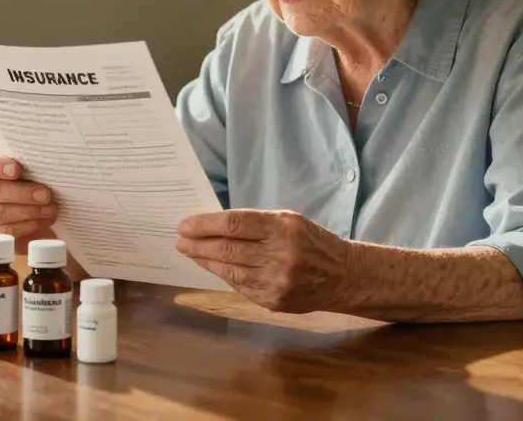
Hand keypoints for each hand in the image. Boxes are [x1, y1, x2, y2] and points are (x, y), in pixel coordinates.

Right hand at [0, 149, 58, 238]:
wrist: (31, 212)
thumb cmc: (29, 183)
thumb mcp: (29, 170)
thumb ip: (31, 166)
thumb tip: (49, 170)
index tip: (16, 170)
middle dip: (22, 193)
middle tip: (45, 195)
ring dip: (29, 211)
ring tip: (50, 209)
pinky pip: (6, 230)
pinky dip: (28, 225)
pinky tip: (44, 220)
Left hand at [175, 209, 354, 312]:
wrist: (342, 276)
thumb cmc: (312, 241)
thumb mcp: (288, 221)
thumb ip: (255, 224)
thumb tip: (213, 227)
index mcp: (283, 228)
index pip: (234, 224)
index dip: (205, 225)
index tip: (184, 225)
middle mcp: (279, 256)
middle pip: (227, 249)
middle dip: (198, 244)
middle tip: (180, 240)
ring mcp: (276, 282)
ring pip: (229, 270)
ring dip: (205, 261)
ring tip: (190, 252)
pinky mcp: (273, 302)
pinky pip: (239, 286)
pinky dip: (222, 275)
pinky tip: (211, 267)